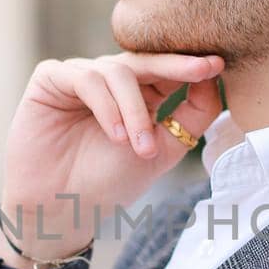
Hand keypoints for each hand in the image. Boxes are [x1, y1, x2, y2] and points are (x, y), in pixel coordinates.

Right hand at [0, 51, 225, 262]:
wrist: (61, 208)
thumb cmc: (108, 183)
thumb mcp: (163, 151)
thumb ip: (192, 116)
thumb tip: (213, 77)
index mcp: (137, 94)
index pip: (166, 70)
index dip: (191, 66)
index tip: (218, 65)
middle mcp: (108, 80)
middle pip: (146, 61)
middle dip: (176, 67)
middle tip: (202, 70)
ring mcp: (79, 76)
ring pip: (118, 72)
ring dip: (134, 111)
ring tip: (140, 147)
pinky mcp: (50, 79)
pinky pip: (84, 78)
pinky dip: (105, 105)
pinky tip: (115, 135)